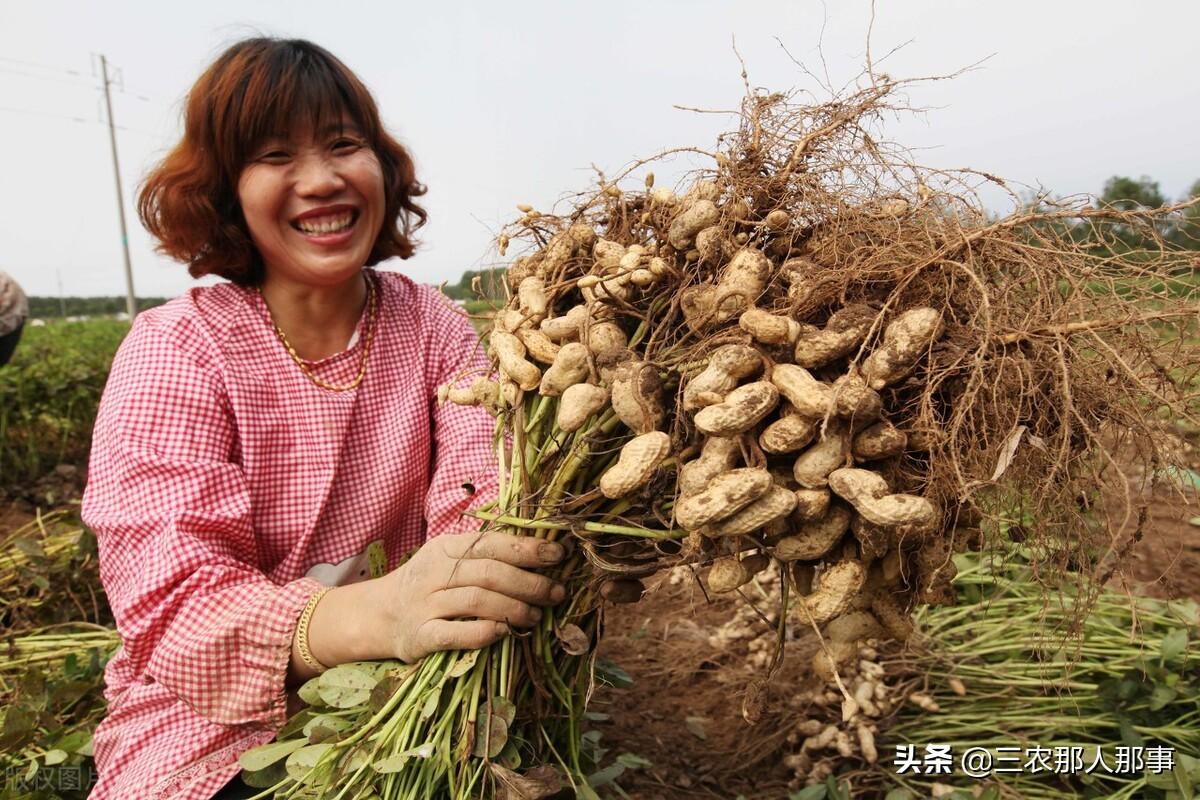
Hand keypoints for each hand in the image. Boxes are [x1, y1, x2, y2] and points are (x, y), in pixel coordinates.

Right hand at [374, 531, 565, 662]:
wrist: (379, 614)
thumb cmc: (428, 585)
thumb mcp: (449, 560)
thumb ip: (485, 556)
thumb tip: (541, 554)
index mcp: (445, 547)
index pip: (492, 544)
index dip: (528, 549)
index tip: (558, 555)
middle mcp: (434, 572)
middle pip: (489, 573)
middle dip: (529, 583)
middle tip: (556, 592)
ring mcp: (425, 604)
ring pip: (477, 601)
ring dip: (514, 608)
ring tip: (537, 616)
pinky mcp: (420, 635)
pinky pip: (455, 634)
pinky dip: (483, 633)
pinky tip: (505, 633)